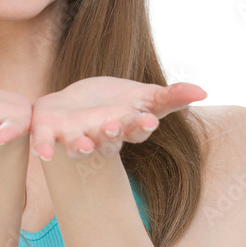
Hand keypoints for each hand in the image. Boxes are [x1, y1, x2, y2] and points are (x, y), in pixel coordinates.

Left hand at [30, 77, 207, 159]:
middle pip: (107, 140)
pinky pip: (44, 141)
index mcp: (124, 129)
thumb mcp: (145, 97)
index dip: (140, 126)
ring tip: (82, 146)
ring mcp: (73, 136)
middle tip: (114, 125)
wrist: (76, 104)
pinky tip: (42, 155)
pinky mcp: (48, 130)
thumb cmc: (116, 104)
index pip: (135, 130)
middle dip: (111, 134)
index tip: (147, 120)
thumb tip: (203, 91)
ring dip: (80, 148)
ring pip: (77, 146)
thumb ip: (172, 96)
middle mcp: (99, 138)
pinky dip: (44, 148)